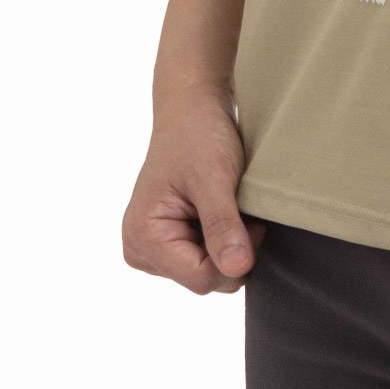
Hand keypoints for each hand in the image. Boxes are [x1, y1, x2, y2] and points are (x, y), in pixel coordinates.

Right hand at [122, 84, 262, 293]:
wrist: (193, 108)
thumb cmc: (199, 135)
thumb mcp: (215, 178)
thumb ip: (223, 225)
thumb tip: (237, 269)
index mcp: (143, 237)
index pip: (202, 279)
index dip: (236, 254)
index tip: (248, 217)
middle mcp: (141, 250)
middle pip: (206, 280)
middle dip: (231, 248)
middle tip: (237, 206)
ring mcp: (154, 248)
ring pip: (209, 272)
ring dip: (228, 241)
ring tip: (227, 204)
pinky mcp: (169, 242)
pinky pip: (206, 258)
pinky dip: (222, 237)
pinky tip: (221, 210)